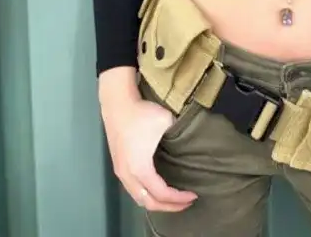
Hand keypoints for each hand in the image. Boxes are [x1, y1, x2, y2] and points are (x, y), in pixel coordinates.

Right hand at [101, 93, 197, 211]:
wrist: (118, 103)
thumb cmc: (142, 113)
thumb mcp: (166, 122)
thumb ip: (177, 135)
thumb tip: (184, 143)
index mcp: (141, 169)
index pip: (162, 194)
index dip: (178, 199)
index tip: (193, 195)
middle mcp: (128, 176)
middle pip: (148, 203)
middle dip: (168, 207)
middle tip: (185, 203)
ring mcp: (121, 172)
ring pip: (138, 198)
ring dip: (156, 203)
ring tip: (172, 200)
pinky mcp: (118, 165)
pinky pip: (133, 190)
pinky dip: (146, 195)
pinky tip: (156, 189)